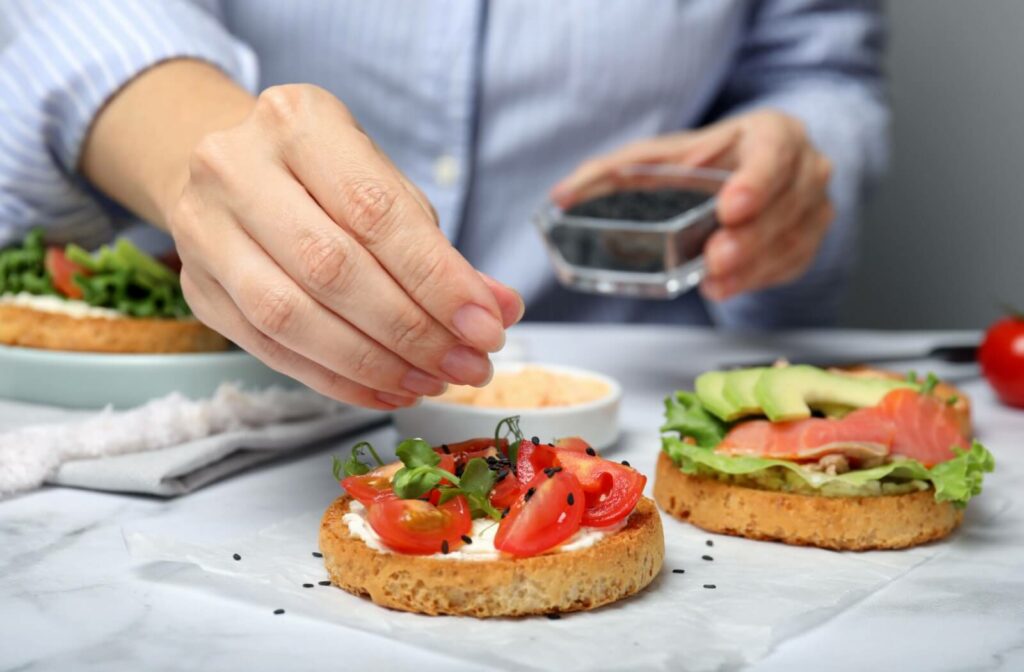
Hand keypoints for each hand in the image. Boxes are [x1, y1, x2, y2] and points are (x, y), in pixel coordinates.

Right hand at [166, 84, 521, 408]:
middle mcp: (236, 169)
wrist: (230, 172)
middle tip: (468, 364)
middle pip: (331, 268)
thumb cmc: (324, 178)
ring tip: (432, 381)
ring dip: (374, 363)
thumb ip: (438, 249)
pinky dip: (337, 379)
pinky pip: (270, 349)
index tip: (487, 325)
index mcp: (297, 122)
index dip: (437, 279)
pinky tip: (387, 388)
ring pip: (291, 317)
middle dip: (412, 329)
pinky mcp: (197, 290)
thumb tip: (499, 309)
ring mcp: (203, 231)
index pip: (375, 212)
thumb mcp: (384, 186)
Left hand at [552, 109, 833, 301]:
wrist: (750, 174)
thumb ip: (611, 172)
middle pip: (786, 204)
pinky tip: (726, 285)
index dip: (755, 181)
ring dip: (752, 265)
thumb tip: (559, 196)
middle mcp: (804, 166)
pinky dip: (758, 279)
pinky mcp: (808, 241)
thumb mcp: (659, 158)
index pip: (773, 153)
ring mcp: (814, 206)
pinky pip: (792, 264)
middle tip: (715, 257)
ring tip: (716, 279)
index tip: (729, 206)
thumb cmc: (704, 161)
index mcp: (772, 132)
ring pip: (792, 239)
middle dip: (750, 236)